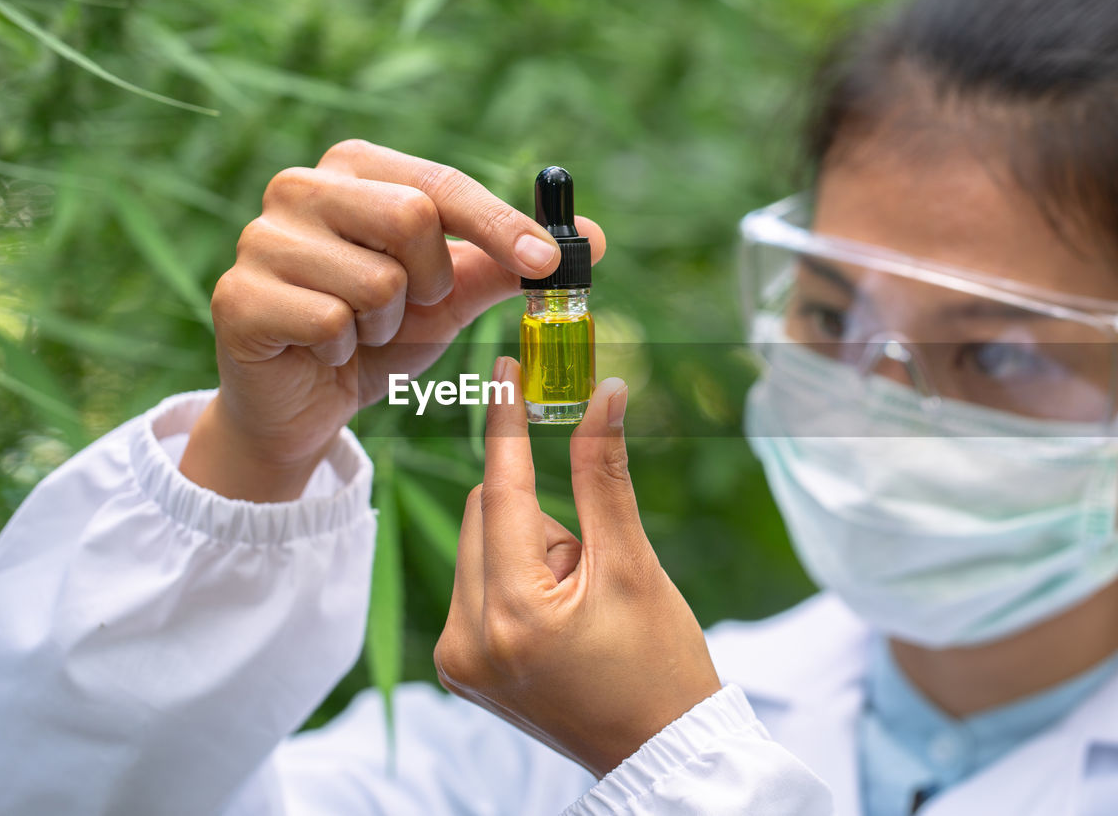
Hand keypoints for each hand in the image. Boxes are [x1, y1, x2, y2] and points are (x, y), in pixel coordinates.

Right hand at [179, 141, 605, 500]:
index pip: (441, 183)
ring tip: (358, 332)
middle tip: (409, 307)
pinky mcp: (237, 296)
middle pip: (411, 217)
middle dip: (431, 283)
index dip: (502, 224)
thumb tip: (595, 236)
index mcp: (354, 170)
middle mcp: (299, 186)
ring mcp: (260, 238)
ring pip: (376, 281)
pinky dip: (347, 353)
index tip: (552, 263)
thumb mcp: (450, 298)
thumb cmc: (379, 337)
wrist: (305, 406)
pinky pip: (332, 322)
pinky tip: (324, 353)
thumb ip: (507, 265)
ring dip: (386, 326)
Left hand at [433, 357, 722, 777]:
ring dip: (529, 548)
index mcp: (512, 615)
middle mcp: (466, 639)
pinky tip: (555, 621)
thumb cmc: (661, 664)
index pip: (499, 491)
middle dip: (540, 517)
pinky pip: (477, 581)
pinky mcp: (457, 667)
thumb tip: (603, 392)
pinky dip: (514, 577)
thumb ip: (604, 474)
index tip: (503, 367)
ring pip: (481, 543)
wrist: (657, 751)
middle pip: (485, 513)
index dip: (506, 423)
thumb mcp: (634, 564)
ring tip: (579, 605)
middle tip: (590, 563)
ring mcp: (456, 659)